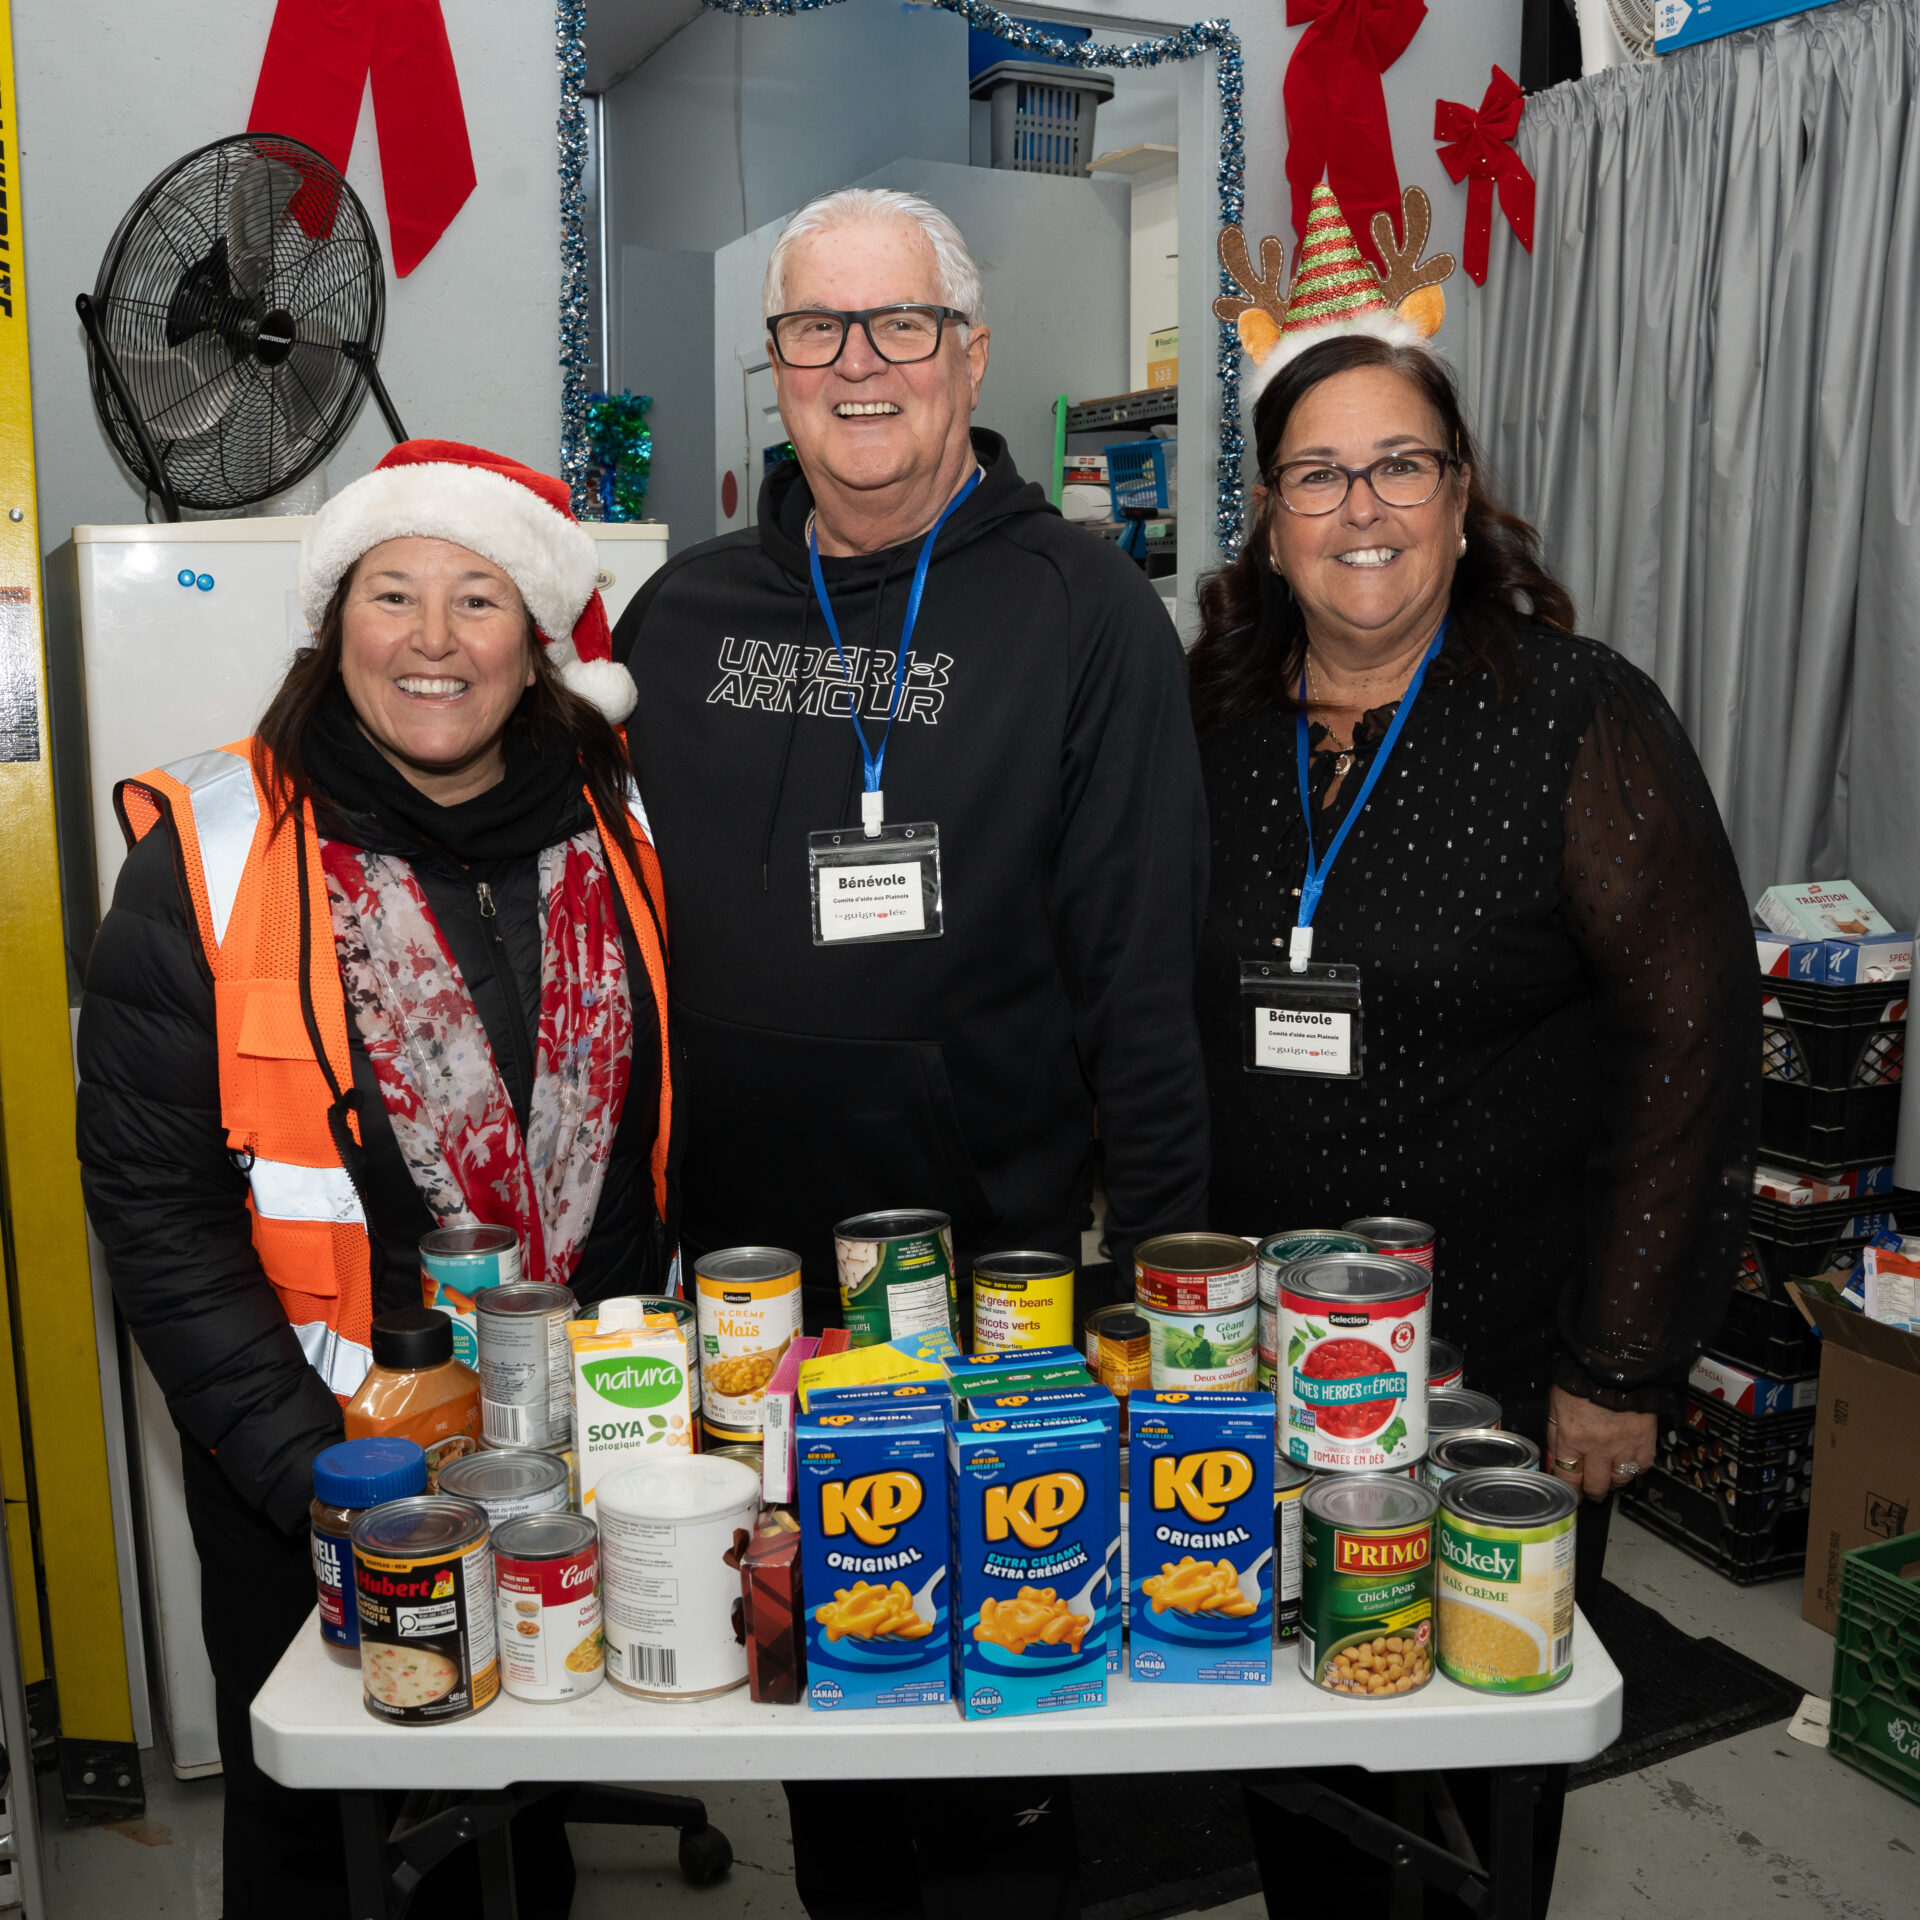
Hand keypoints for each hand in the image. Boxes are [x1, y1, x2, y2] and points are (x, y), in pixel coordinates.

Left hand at [1545, 1386, 1655, 1503]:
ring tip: (1608, 1479)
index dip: (1567, 1490)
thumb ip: (1553, 1434)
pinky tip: (1628, 1464)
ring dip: (1612, 1482)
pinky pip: (1641, 1467)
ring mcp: (1623, 1446)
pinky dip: (1635, 1469)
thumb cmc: (1581, 1378)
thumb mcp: (1555, 1404)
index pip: (1566, 1477)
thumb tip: (1552, 1458)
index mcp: (1571, 1438)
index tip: (1569, 1495)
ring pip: (1619, 1480)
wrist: (1614, 1363)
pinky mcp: (1645, 1441)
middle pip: (1595, 1485)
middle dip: (1590, 1492)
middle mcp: (1597, 1448)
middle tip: (1589, 1492)